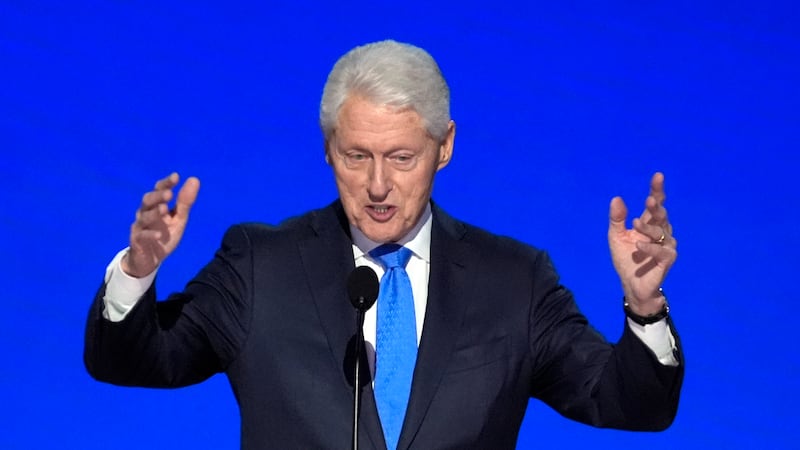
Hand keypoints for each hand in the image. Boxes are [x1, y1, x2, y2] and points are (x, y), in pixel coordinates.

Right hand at [122, 173, 199, 277]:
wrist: (149, 260)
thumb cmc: (164, 236)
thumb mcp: (178, 219)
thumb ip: (185, 202)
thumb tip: (194, 179)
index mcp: (156, 206)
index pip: (159, 190)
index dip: (166, 183)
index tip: (176, 176)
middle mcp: (145, 213)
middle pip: (147, 200)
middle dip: (157, 196)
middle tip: (169, 193)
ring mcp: (140, 227)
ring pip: (143, 217)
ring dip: (153, 213)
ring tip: (164, 209)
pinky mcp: (137, 241)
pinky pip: (142, 236)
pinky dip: (150, 235)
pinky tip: (158, 235)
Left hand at [607, 172, 676, 315]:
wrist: (630, 284)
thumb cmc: (626, 259)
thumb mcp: (616, 237)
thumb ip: (617, 219)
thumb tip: (616, 198)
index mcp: (649, 224)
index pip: (655, 204)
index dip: (657, 190)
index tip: (658, 176)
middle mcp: (661, 232)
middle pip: (661, 215)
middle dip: (656, 206)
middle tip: (649, 199)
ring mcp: (666, 246)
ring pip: (661, 231)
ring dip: (648, 227)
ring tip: (635, 224)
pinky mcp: (667, 260)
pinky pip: (662, 251)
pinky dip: (649, 247)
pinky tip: (638, 245)